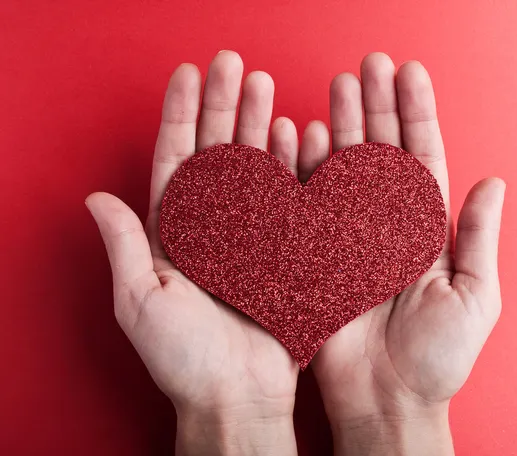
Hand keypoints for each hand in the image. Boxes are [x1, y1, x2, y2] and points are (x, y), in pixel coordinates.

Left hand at [85, 51, 327, 455]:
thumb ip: (124, 247)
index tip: (189, 74)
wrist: (237, 395)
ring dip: (260, 124)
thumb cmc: (185, 358)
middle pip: (218, 152)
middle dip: (225, 105)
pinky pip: (290, 199)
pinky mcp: (286, 249)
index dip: (181, 114)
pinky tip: (297, 134)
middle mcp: (214, 226)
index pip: (176, 160)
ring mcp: (253, 234)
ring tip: (267, 86)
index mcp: (175, 233)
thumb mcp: (141, 302)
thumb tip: (94, 198)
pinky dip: (293, 165)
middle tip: (236, 65)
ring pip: (256, 168)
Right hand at [308, 53, 505, 454]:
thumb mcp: (475, 297)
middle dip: (375, 106)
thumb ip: (479, 237)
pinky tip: (303, 135)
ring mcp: (347, 235)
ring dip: (341, 126)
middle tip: (366, 65)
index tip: (408, 73)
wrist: (385, 400)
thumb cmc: (435, 358)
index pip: (423, 157)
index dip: (416, 113)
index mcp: (426, 229)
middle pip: (381, 152)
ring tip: (337, 87)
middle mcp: (385, 223)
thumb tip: (493, 181)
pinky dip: (304, 168)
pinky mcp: (315, 253)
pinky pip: (308, 203)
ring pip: (343, 170)